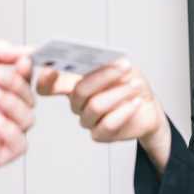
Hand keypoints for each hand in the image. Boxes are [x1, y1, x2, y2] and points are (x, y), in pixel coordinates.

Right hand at [36, 58, 169, 144]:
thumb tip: (104, 58)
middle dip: (103, 76)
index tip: (52, 69)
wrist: (148, 108)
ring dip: (119, 93)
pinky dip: (124, 111)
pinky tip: (136, 102)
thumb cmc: (130, 83)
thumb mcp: (122, 66)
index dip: (45, 79)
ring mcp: (86, 119)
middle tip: (124, 66)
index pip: (48, 85)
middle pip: (79, 90)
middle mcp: (76, 102)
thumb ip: (108, 61)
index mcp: (74, 82)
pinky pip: (107, 124)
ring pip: (95, 106)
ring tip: (135, 84)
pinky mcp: (99, 135)